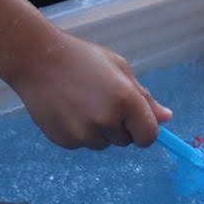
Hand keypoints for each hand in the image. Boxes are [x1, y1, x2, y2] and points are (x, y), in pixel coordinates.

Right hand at [4, 31, 172, 150]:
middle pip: (126, 141)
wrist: (36, 61)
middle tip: (100, 100)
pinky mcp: (66, 141)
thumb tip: (166, 118)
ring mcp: (84, 133)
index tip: (137, 123)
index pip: (149, 136)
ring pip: (103, 143)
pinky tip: (68, 110)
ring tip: (81, 103)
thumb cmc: (82, 59)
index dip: (145, 131)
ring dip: (99, 130)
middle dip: (119, 126)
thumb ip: (144, 97)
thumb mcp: (119, 69)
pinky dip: (79, 132)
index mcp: (125, 100)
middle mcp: (106, 120)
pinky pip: (82, 144)